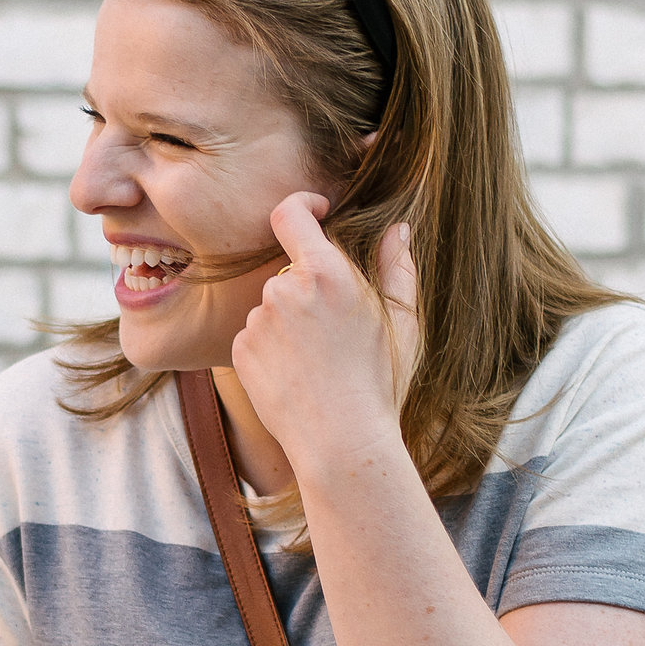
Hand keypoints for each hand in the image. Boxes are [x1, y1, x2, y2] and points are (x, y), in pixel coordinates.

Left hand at [230, 200, 418, 476]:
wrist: (341, 441)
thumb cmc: (381, 382)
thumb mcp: (403, 322)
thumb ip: (398, 267)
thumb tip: (397, 229)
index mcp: (327, 274)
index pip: (291, 213)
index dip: (302, 204)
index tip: (316, 211)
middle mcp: (284, 290)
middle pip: (290, 271)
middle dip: (308, 289)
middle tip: (334, 333)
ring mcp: (258, 321)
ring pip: (272, 307)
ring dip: (290, 323)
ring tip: (317, 363)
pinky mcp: (241, 350)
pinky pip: (255, 336)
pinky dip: (272, 349)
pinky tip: (297, 376)